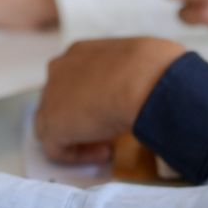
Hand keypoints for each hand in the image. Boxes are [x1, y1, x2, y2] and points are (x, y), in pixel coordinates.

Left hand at [35, 37, 185, 163]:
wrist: (146, 80)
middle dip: (84, 117)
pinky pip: (57, 148)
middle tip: (111, 129)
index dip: (95, 97)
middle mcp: (59, 70)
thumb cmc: (156, 67)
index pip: (77, 78)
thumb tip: (148, 88)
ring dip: (80, 137)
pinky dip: (79, 155)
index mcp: (80, 52)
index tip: (117, 108)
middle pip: (62, 100)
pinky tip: (105, 153)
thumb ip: (133, 74)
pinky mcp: (52, 124)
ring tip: (109, 144)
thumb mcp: (145, 61)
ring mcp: (51, 96)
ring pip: (55, 124)